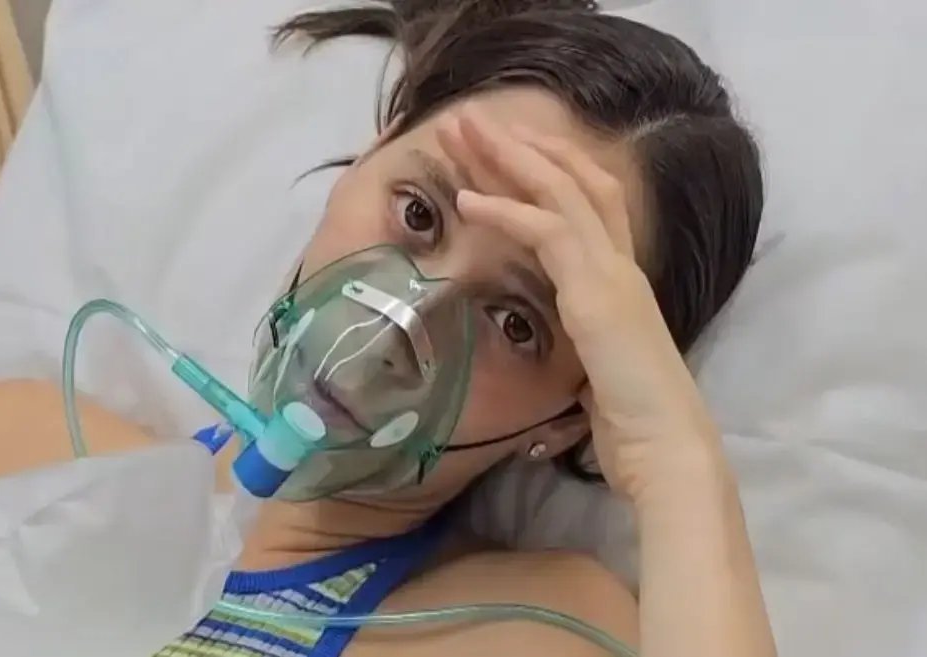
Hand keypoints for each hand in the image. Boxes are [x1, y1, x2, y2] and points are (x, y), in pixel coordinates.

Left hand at [437, 108, 726, 504]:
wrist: (669, 453)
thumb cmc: (635, 427)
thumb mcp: (600, 374)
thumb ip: (584, 349)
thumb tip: (567, 359)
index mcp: (623, 283)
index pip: (593, 203)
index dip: (553, 169)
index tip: (508, 149)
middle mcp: (622, 267)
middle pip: (575, 180)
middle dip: (523, 145)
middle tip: (474, 121)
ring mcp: (613, 276)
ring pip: (561, 191)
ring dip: (508, 157)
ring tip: (464, 134)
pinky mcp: (597, 296)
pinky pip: (548, 233)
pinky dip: (505, 210)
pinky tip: (467, 200)